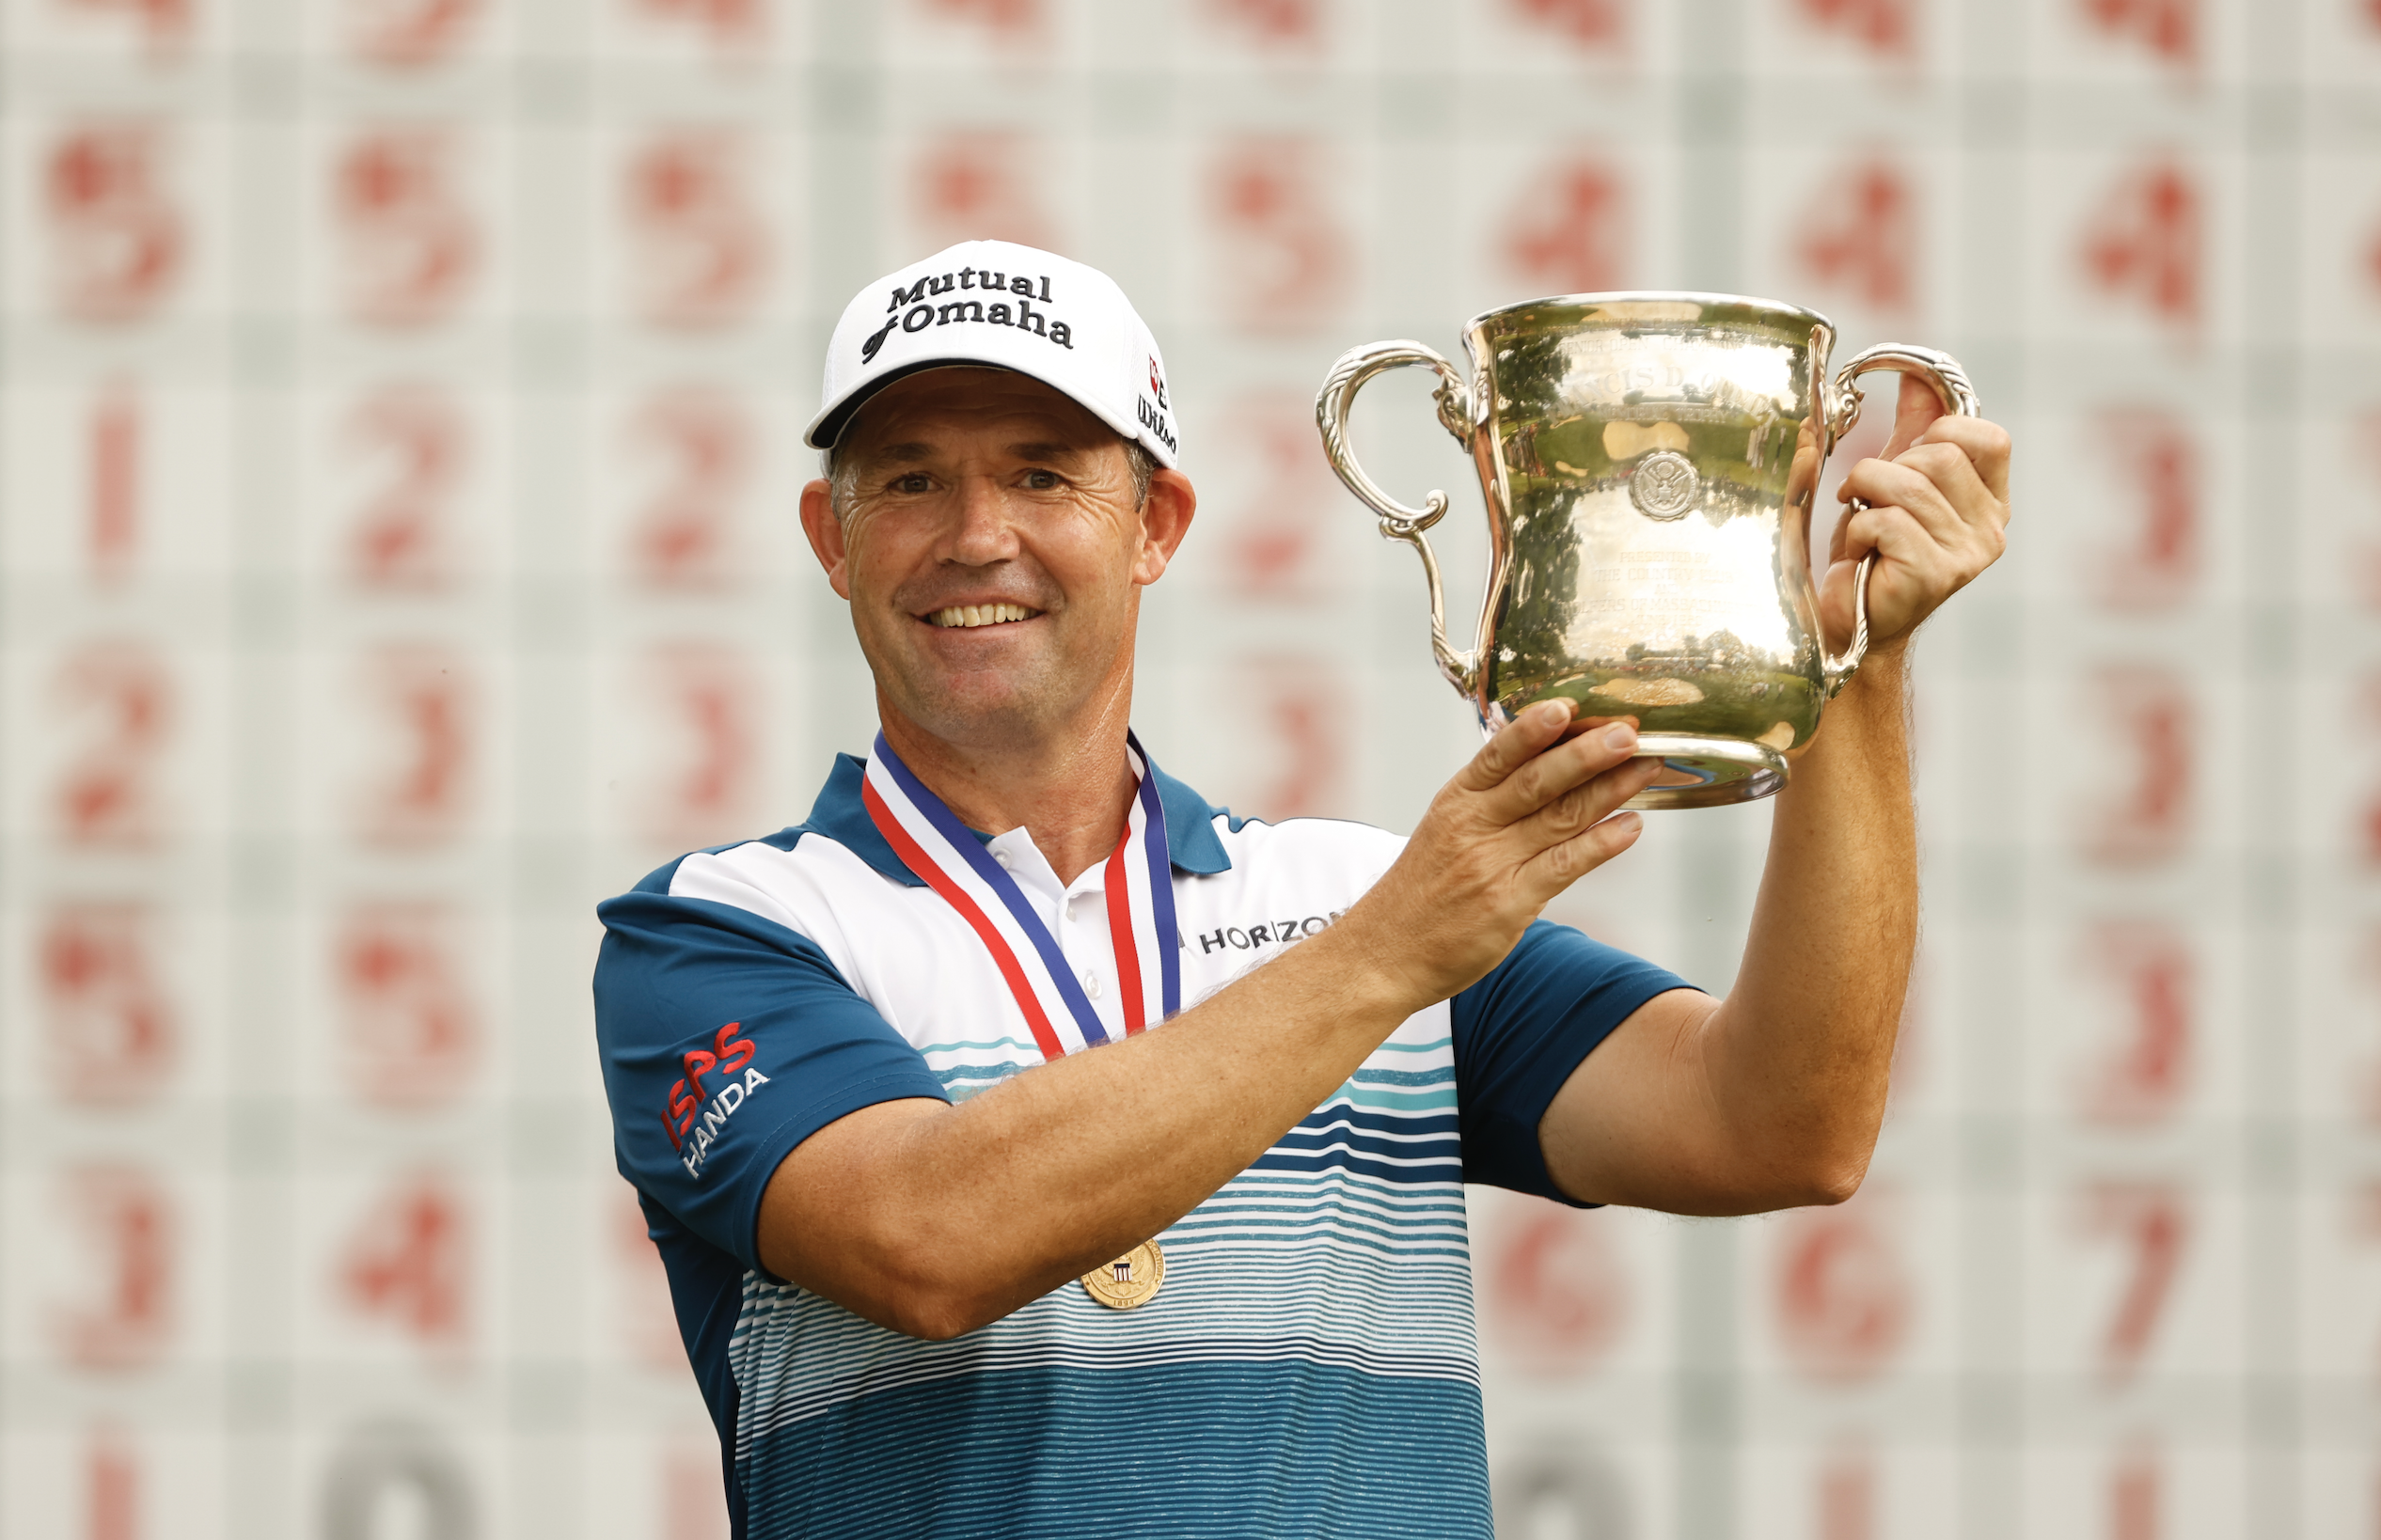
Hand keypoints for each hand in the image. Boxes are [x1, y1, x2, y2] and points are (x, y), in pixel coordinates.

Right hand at [1342, 702, 1662, 1007]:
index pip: (1496, 756)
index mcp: (1455, 803)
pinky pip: (1565, 866)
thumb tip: (1545, 765)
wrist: (1385, 953)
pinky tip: (1631, 827)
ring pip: (1560, 818)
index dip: (1532, 730)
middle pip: (1537, 781)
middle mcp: (1472, 828)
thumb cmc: (1420, 892)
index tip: (1567, 706)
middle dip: (1587, 753)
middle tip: (1628, 732)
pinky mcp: (1509, 904)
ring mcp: (1491, 866)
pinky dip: (1602, 844)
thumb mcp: (1442, 831)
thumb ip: (1489, 801)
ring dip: (1608, 790)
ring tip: (1644, 768)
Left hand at [1818, 372, 2012, 651]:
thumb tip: (1919, 375)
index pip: (1989, 438)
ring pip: (1907, 485)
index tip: (1905, 455)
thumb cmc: (1871, 552)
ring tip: (1861, 527)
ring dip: (1864, 497)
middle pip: (1939, 457)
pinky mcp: (1935, 575)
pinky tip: (1861, 555)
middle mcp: (1991, 529)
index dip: (1939, 431)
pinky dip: (1858, 530)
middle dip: (1886, 469)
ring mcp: (1967, 556)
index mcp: (1991, 501)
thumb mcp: (1893, 481)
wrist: (1847, 622)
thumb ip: (1912, 430)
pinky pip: (1887, 520)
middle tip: (1870, 501)